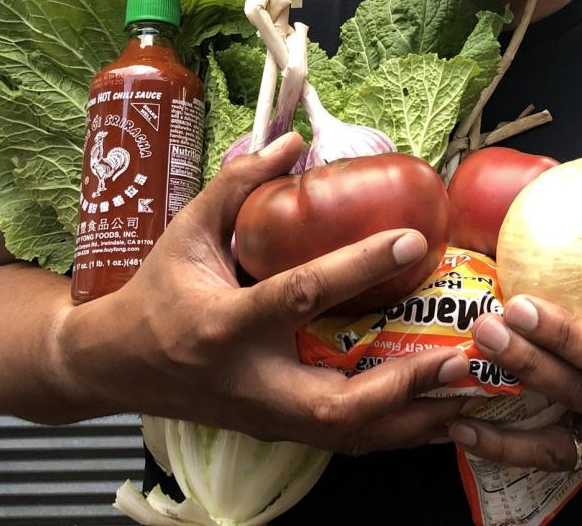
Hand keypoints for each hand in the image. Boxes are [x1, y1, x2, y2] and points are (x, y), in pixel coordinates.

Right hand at [55, 133, 469, 453]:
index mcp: (223, 325)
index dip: (358, 266)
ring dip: (411, 421)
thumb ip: (239, 184)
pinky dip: (393, 432)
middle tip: (456, 354)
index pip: (300, 295)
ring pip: (348, 438)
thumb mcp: (187, 231)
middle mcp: (249, 383)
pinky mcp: (278, 433)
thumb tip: (294, 141)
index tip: (410, 239)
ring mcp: (266, 418)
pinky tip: (435, 414)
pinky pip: (344, 440)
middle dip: (403, 387)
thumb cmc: (155, 293)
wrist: (115, 367)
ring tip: (466, 392)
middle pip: (335, 407)